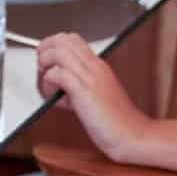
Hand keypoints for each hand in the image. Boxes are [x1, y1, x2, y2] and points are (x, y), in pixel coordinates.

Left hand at [36, 32, 147, 161]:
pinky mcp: (84, 91)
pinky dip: (49, 83)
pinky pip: (58, 74)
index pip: (71, 39)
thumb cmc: (117, 122)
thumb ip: (79, 87)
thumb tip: (59, 89)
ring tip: (48, 84)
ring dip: (45, 65)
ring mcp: (90, 77)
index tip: (47, 63)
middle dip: (45, 51)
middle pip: (62, 39)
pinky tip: (57, 99)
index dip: (53, 47)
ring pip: (58, 51)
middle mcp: (95, 66)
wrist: (134, 136)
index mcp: (98, 66)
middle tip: (43, 71)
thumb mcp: (96, 97)